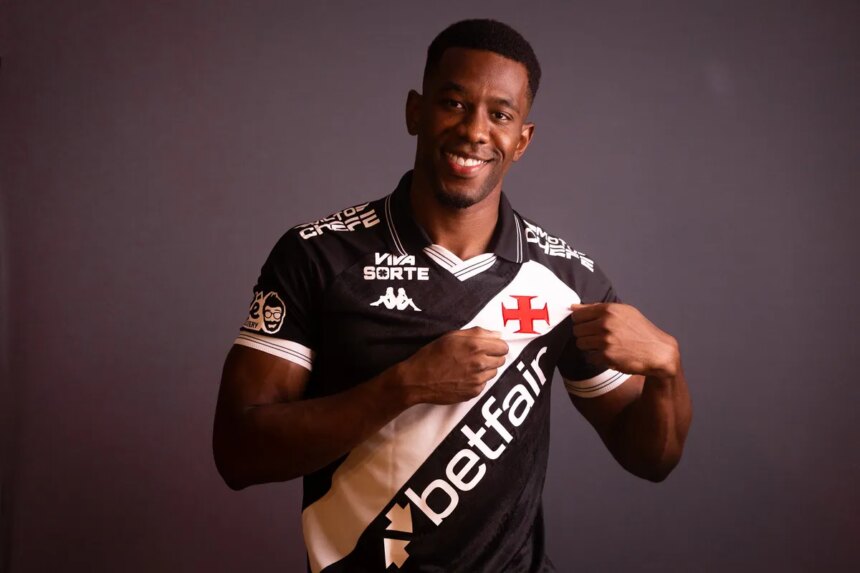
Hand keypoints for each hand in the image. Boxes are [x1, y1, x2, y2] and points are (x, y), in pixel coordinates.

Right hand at [395, 327, 509, 405]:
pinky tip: (462, 377)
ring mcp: (478, 379)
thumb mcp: (452, 336)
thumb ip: (478, 333)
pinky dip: (477, 380)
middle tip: (476, 356)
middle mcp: (480, 363)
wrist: (418, 379)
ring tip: (467, 367)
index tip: (489, 346)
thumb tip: (497, 334)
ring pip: (494, 372)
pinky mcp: (474, 392)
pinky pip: (484, 384)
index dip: (496, 345)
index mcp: (475, 345)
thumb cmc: (432, 355)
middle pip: (501, 360)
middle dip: (492, 357)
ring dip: (485, 369)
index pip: (503, 346)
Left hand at [570, 303, 679, 377]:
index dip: (580, 321)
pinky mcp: (606, 356)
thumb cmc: (640, 330)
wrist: (657, 351)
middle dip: (584, 334)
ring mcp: (605, 341)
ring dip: (589, 346)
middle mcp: (605, 324)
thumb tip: (573, 307)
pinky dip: (597, 358)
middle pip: (577, 330)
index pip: (577, 315)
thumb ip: (596, 308)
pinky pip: (589, 357)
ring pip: (580, 343)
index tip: (588, 325)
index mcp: (608, 310)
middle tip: (597, 337)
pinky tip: (610, 354)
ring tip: (603, 345)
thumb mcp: (623, 312)